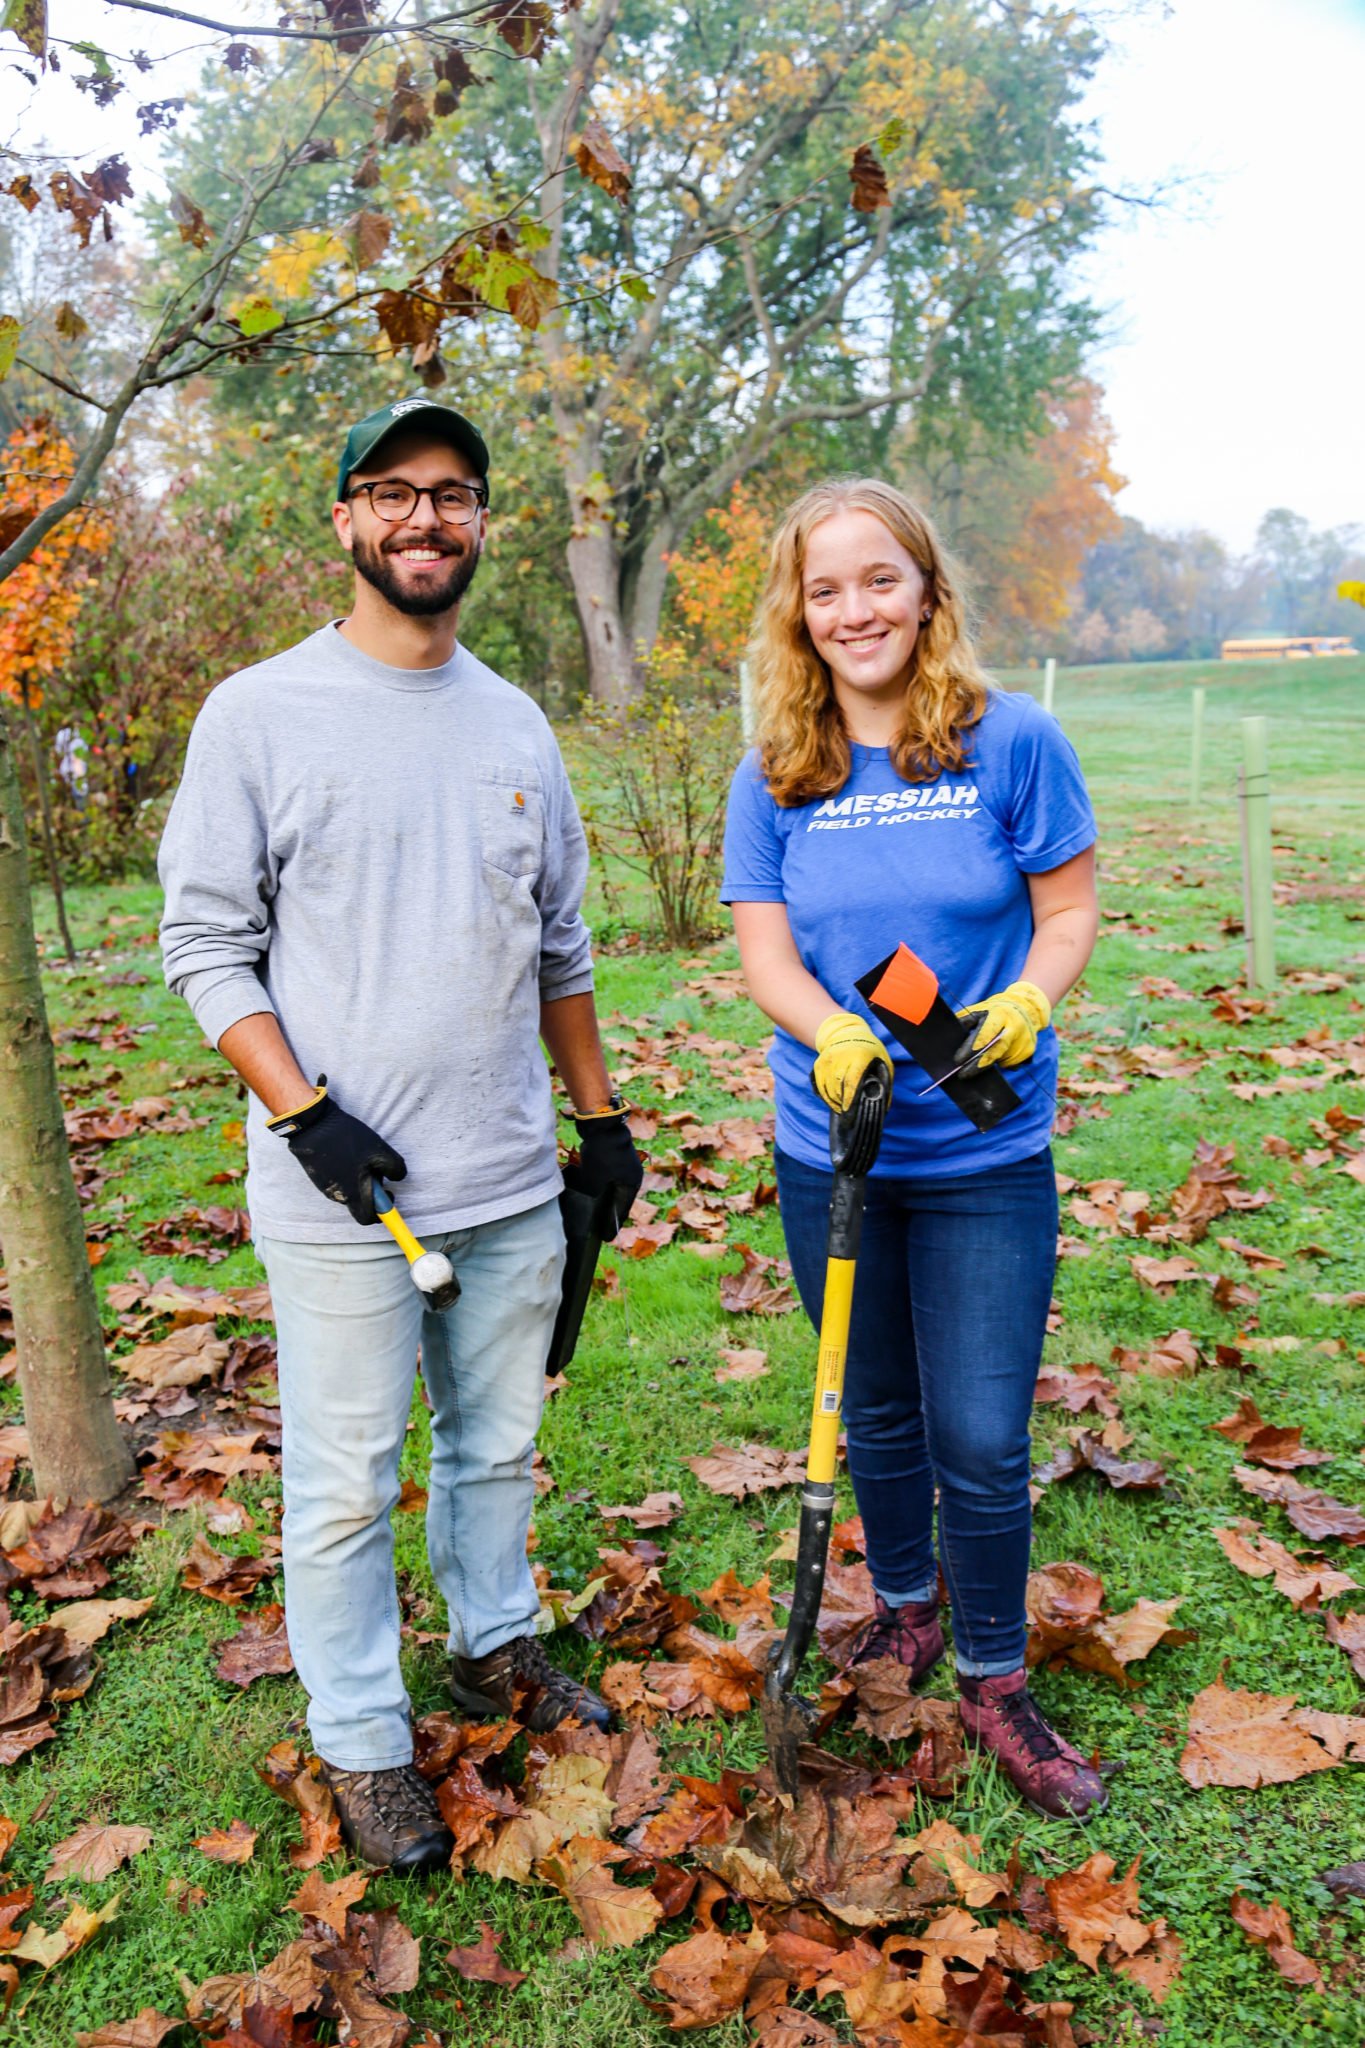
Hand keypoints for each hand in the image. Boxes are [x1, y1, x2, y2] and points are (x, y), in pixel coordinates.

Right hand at [267, 1077, 405, 1225]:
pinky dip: (346, 1173)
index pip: (367, 1218)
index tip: (388, 1194)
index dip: (381, 1212)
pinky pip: (336, 1181)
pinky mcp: (317, 1176)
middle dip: (371, 1192)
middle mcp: (337, 1196)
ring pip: (348, 1191)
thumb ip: (395, 1168)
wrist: (313, 1125)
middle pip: (359, 1204)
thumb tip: (398, 1178)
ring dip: (358, 1181)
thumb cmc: (347, 1138)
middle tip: (376, 1172)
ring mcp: (324, 1187)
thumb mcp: (379, 1150)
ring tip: (360, 1158)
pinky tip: (346, 1154)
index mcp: (353, 1194)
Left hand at [568, 1104, 644, 1238]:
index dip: (612, 1225)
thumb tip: (590, 1209)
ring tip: (597, 1210)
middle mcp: (633, 1174)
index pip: (622, 1211)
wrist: (602, 1123)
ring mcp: (626, 1163)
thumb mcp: (595, 1181)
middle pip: (621, 1199)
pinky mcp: (617, 1154)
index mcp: (632, 1183)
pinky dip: (604, 1185)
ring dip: (607, 1198)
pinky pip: (611, 1176)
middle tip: (601, 1227)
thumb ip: (594, 1198)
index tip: (606, 1238)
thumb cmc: (601, 1154)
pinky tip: (594, 1188)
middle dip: (610, 1213)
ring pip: (616, 1186)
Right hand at [812, 1010, 892, 1111]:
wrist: (847, 1032)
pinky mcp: (819, 1063)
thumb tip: (885, 1108)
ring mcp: (828, 1060)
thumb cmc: (869, 1049)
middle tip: (847, 1112)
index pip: (851, 1081)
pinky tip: (832, 1101)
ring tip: (840, 1108)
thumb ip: (885, 1083)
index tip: (848, 1110)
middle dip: (841, 1102)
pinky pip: (819, 1084)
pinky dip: (824, 1095)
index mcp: (859, 1057)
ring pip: (827, 1087)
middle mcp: (841, 1057)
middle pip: (837, 1086)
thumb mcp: (883, 1061)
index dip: (849, 1098)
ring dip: (832, 1100)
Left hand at [953, 980, 1051, 1071]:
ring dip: (990, 1063)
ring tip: (980, 1060)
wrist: (1026, 1007)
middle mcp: (1015, 1027)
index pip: (986, 1033)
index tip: (958, 1060)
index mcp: (1000, 1014)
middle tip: (963, 1075)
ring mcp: (1024, 1040)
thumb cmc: (995, 1010)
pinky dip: (1002, 1063)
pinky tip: (998, 1056)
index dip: (972, 1047)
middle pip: (996, 1051)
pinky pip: (1012, 1064)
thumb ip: (965, 1020)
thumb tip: (950, 1034)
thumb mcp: (980, 1009)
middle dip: (978, 1065)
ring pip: (1003, 1060)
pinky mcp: (1029, 1051)